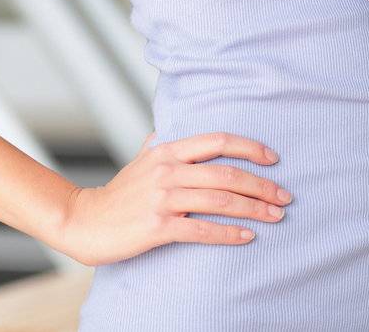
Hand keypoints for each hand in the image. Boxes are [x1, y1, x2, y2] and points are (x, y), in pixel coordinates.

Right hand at [56, 131, 290, 265]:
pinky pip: (202, 230)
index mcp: (168, 151)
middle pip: (228, 173)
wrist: (83, 221)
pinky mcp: (158, 227)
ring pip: (221, 200)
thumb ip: (157, 146)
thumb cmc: (117, 194)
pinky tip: (247, 236)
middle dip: (262, 185)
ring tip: (276, 216)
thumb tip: (166, 131)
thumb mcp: (139, 161)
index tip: (275, 159)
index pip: (218, 141)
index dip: (251, 148)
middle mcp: (169, 170)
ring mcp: (163, 198)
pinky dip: (229, 233)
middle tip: (285, 196)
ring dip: (254, 209)